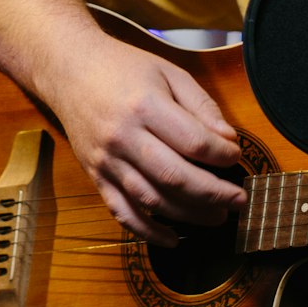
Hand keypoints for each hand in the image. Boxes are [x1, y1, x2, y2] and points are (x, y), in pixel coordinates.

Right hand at [45, 37, 245, 246]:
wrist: (68, 69)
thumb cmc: (123, 67)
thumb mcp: (168, 72)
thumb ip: (201, 105)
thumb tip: (227, 141)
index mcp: (145, 106)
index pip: (194, 142)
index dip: (222, 155)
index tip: (235, 155)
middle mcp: (123, 136)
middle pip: (175, 177)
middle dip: (214, 194)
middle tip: (239, 200)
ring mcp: (107, 160)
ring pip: (152, 199)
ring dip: (189, 215)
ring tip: (217, 216)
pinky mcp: (96, 175)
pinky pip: (122, 211)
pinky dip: (147, 231)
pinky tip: (172, 239)